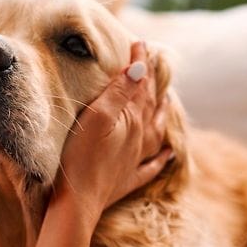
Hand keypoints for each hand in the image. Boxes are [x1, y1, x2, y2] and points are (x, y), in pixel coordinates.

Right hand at [53, 41, 171, 224]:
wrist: (77, 202)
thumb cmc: (81, 157)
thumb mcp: (97, 117)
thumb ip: (120, 93)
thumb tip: (142, 69)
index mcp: (131, 120)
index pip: (140, 85)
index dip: (140, 63)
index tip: (141, 43)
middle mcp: (139, 138)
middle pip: (151, 105)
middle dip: (151, 83)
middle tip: (155, 64)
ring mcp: (134, 161)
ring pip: (156, 132)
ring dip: (162, 114)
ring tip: (168, 102)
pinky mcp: (126, 180)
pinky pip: (151, 166)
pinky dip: (162, 157)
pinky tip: (169, 153)